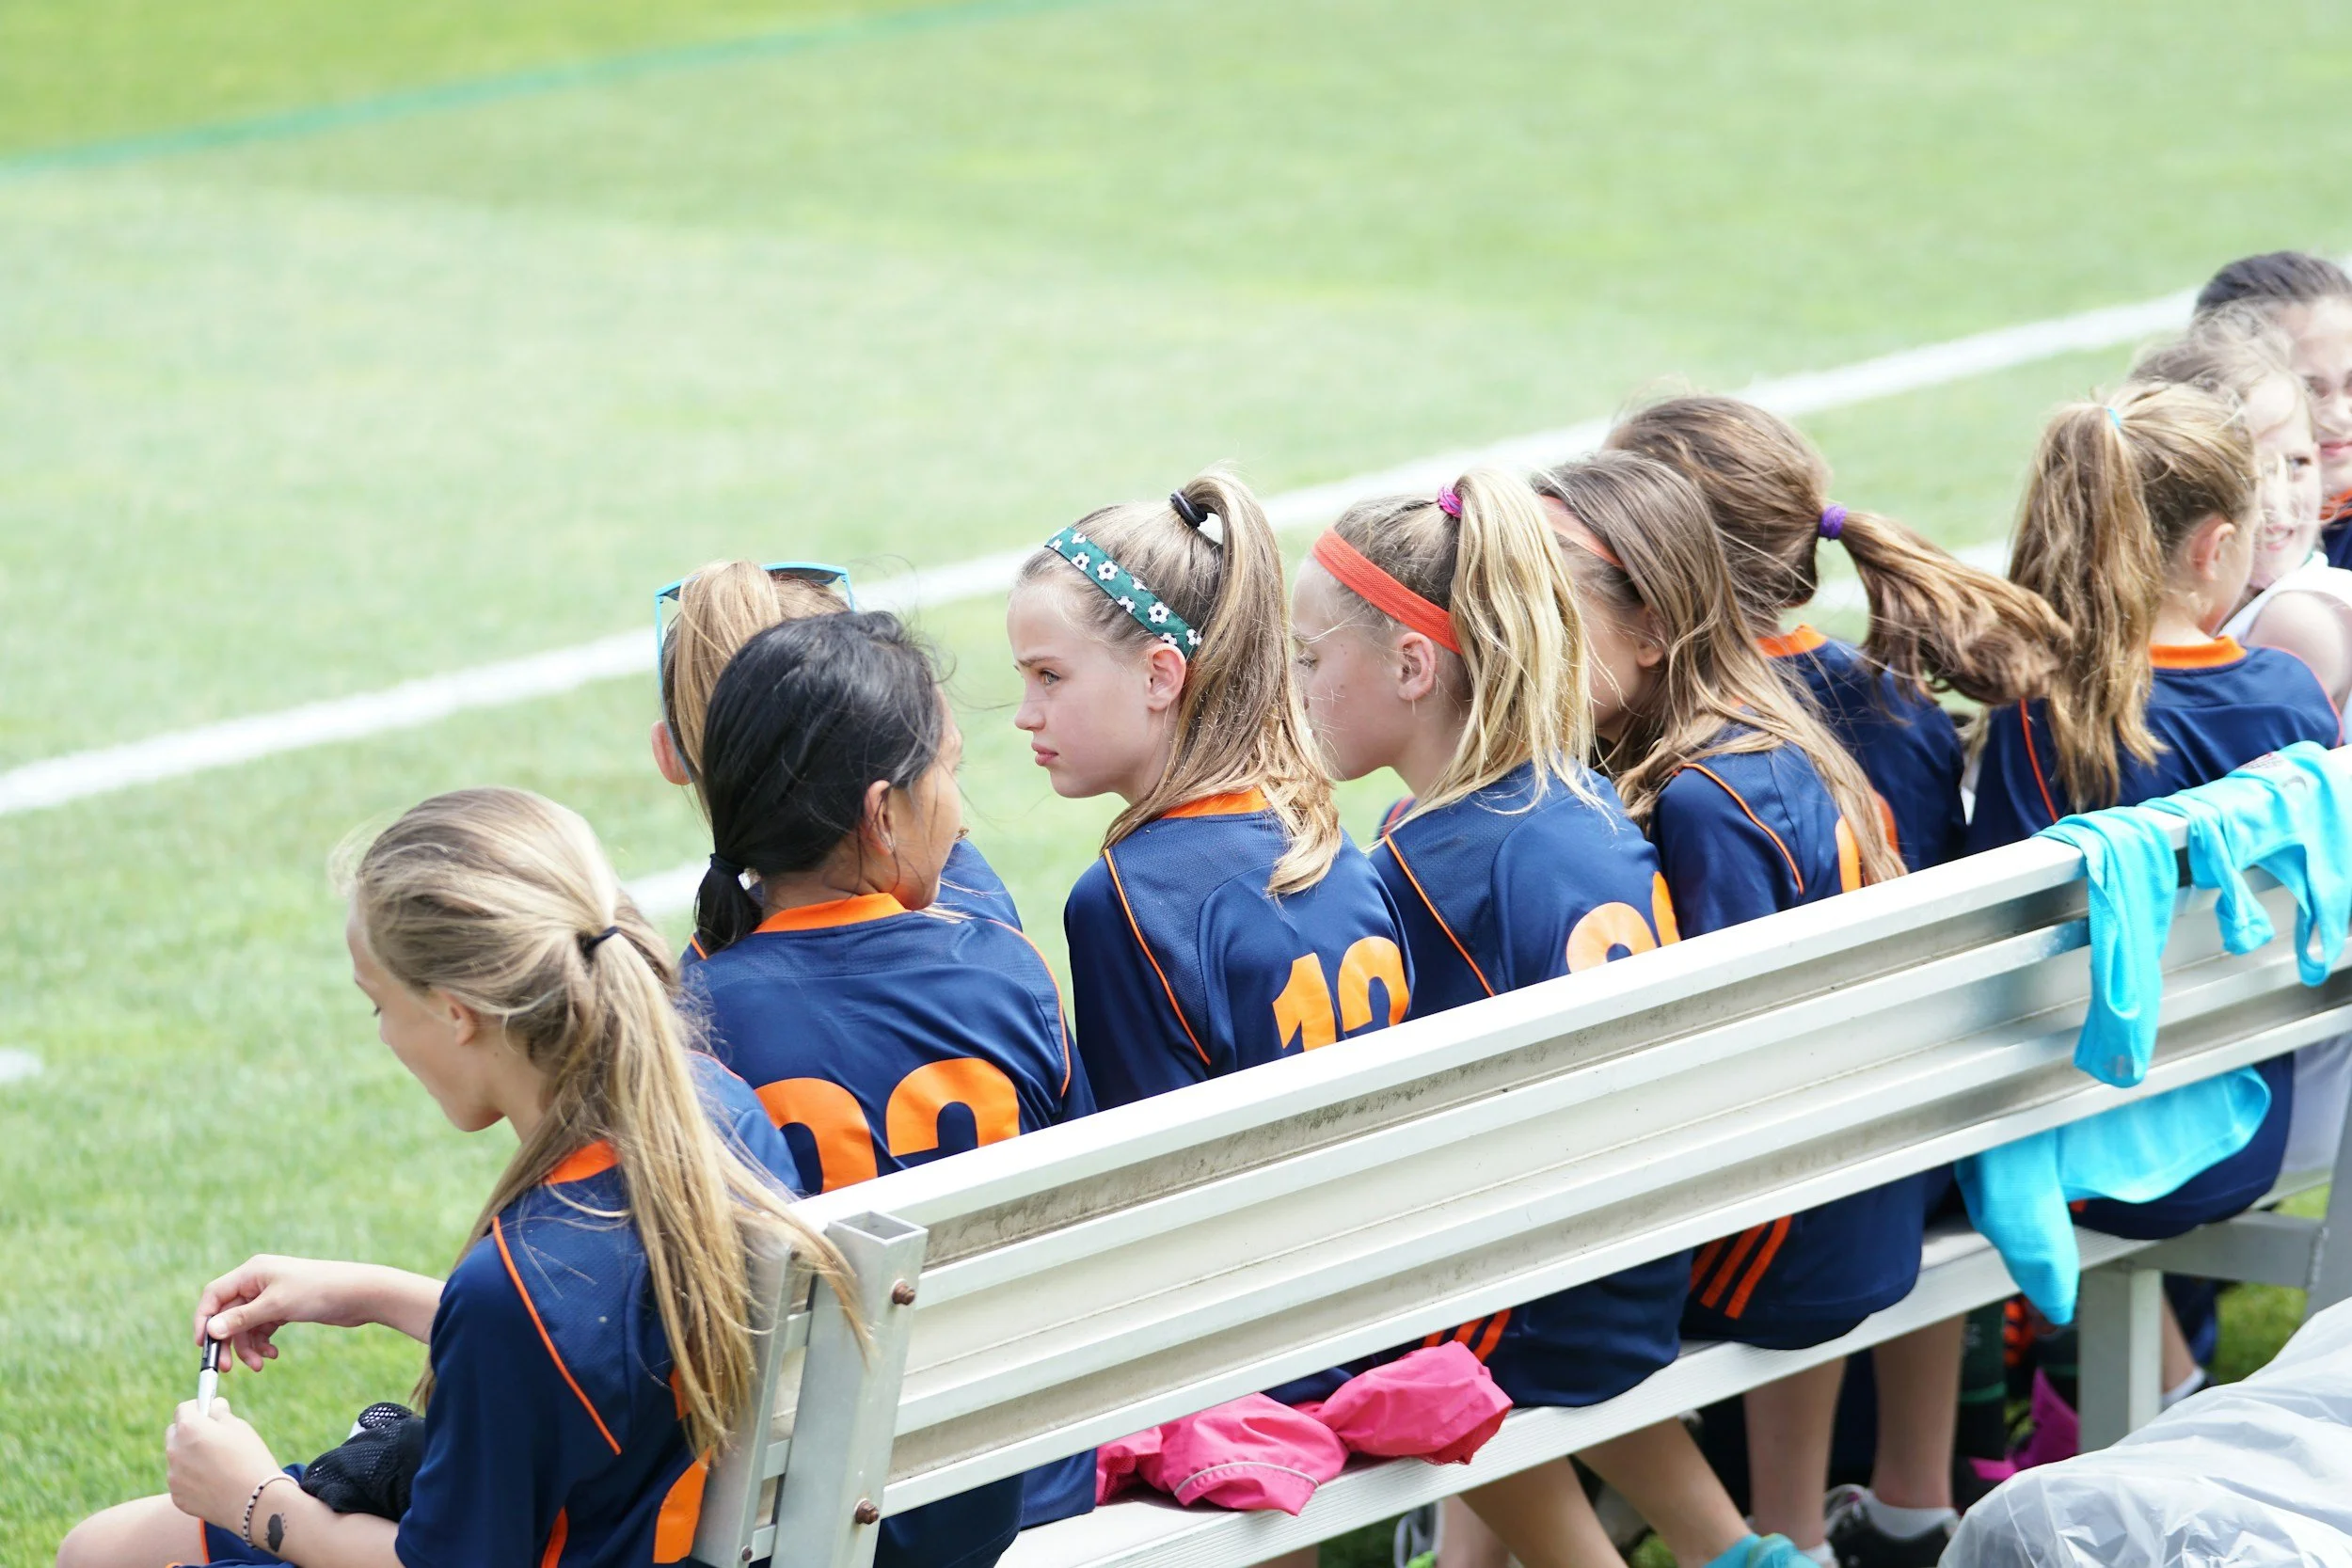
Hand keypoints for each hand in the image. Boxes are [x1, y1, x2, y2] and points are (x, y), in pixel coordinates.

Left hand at [165, 1397, 283, 1536]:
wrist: (254, 1502)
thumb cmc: (250, 1459)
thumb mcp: (240, 1428)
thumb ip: (220, 1414)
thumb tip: (214, 1406)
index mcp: (189, 1429)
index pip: (183, 1409)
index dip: (197, 1407)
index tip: (208, 1412)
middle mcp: (174, 1451)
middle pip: (174, 1433)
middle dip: (189, 1432)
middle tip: (212, 1438)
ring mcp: (173, 1476)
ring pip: (178, 1459)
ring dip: (190, 1457)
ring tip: (218, 1465)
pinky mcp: (177, 1497)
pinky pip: (181, 1481)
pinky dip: (192, 1479)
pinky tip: (215, 1483)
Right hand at [194, 1255, 389, 1370]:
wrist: (359, 1294)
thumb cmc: (318, 1291)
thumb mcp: (277, 1306)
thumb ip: (242, 1318)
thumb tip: (210, 1330)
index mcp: (252, 1272)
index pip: (214, 1295)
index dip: (204, 1319)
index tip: (203, 1346)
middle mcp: (258, 1282)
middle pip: (228, 1315)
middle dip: (228, 1342)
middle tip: (228, 1368)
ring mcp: (271, 1296)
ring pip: (245, 1326)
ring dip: (248, 1347)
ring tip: (261, 1364)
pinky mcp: (283, 1308)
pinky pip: (262, 1329)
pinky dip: (263, 1343)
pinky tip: (273, 1354)